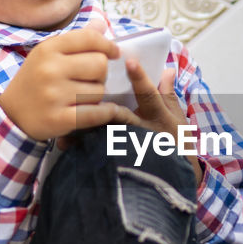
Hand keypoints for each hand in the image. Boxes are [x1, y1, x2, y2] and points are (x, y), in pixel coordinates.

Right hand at [0, 17, 137, 140]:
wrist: (12, 115)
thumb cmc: (36, 80)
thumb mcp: (48, 54)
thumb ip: (77, 39)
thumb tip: (101, 23)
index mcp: (48, 49)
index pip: (90, 38)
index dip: (108, 45)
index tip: (114, 53)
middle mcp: (50, 69)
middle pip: (100, 64)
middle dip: (101, 74)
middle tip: (90, 80)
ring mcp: (53, 95)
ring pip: (99, 91)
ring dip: (96, 95)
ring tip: (82, 97)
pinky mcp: (59, 119)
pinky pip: (97, 113)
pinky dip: (106, 112)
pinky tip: (105, 110)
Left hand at [56, 54, 202, 183]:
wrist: (173, 181)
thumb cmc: (177, 148)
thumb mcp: (178, 121)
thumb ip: (168, 95)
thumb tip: (167, 69)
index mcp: (159, 118)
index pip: (150, 95)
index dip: (141, 79)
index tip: (130, 62)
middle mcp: (143, 133)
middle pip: (120, 115)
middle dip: (103, 106)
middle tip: (84, 89)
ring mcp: (130, 148)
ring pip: (105, 134)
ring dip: (85, 126)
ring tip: (67, 122)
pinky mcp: (119, 161)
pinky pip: (98, 153)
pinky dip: (81, 148)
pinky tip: (65, 143)